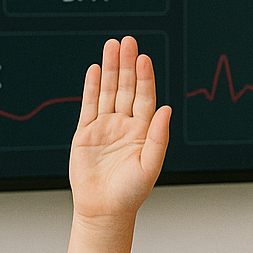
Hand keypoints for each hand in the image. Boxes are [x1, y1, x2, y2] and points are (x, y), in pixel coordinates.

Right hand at [69, 37, 171, 222]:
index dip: (144, 78)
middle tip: (127, 41)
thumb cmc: (130, 193)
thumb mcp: (149, 166)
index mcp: (143, 131)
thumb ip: (158, 137)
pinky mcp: (85, 133)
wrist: (103, 210)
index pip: (145, 97)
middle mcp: (125, 125)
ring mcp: (105, 127)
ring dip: (109, 69)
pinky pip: (89, 105)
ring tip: (111, 46)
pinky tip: (94, 69)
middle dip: (126, 65)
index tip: (143, 58)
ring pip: (107, 92)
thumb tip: (167, 109)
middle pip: (126, 88)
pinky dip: (91, 87)